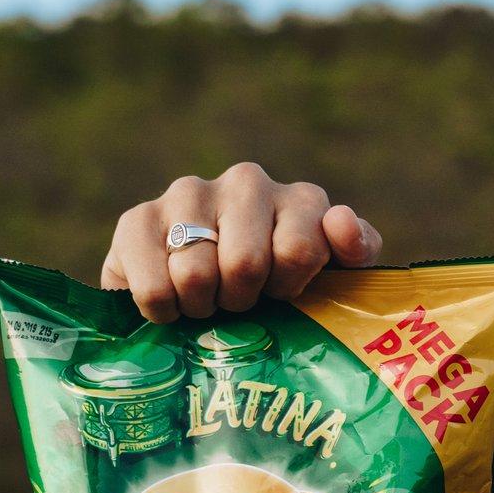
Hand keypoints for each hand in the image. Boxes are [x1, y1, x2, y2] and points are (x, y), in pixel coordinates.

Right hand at [101, 162, 382, 322]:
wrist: (210, 300)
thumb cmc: (284, 293)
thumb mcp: (337, 279)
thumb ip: (356, 251)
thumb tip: (339, 221)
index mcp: (302, 199)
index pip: (299, 248)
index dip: (289, 289)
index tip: (283, 297)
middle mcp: (245, 183)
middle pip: (245, 263)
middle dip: (243, 300)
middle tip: (240, 304)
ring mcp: (188, 194)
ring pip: (196, 274)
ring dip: (203, 306)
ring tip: (208, 302)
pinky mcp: (137, 219)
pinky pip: (153, 284)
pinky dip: (163, 309)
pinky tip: (173, 303)